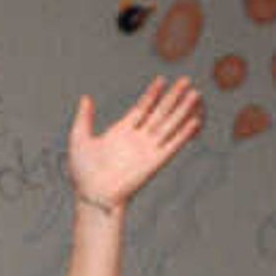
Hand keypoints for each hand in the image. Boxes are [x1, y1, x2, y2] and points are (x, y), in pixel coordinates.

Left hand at [68, 76, 203, 214]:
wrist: (92, 195)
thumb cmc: (82, 172)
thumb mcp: (79, 138)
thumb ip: (85, 117)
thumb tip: (86, 98)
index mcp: (122, 131)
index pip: (143, 107)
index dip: (153, 94)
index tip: (163, 79)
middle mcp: (138, 138)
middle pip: (160, 112)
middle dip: (174, 97)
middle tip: (187, 80)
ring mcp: (148, 149)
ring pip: (169, 124)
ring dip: (183, 110)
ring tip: (196, 94)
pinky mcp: (155, 162)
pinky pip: (172, 145)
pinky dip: (184, 134)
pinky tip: (195, 122)